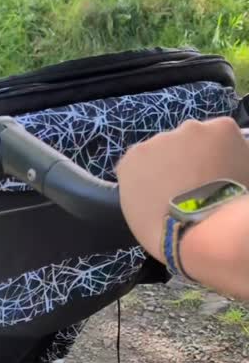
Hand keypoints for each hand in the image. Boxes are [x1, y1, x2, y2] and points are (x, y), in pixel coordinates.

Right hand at [115, 118, 248, 261]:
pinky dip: (229, 149)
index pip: (145, 162)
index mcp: (132, 162)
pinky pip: (223, 135)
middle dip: (182, 162)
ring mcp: (188, 130)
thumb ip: (143, 191)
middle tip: (195, 187)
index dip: (162, 176)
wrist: (205, 231)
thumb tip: (160, 188)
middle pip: (171, 147)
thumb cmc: (169, 235)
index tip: (173, 191)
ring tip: (216, 181)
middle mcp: (156, 139)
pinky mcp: (220, 128)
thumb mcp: (137, 215)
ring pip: (197, 139)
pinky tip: (230, 172)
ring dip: (204, 154)